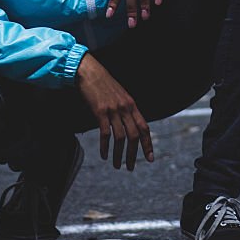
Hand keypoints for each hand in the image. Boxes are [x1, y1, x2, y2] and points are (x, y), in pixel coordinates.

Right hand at [75, 53, 153, 170]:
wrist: (89, 72)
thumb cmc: (103, 84)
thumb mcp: (120, 96)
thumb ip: (126, 110)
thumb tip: (130, 125)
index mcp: (132, 105)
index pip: (144, 128)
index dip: (148, 144)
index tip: (150, 158)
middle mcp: (126, 108)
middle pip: (134, 136)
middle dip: (134, 154)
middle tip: (131, 167)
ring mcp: (113, 110)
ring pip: (121, 138)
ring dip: (119, 154)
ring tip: (117, 165)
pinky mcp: (100, 111)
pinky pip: (106, 133)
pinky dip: (105, 147)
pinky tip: (104, 155)